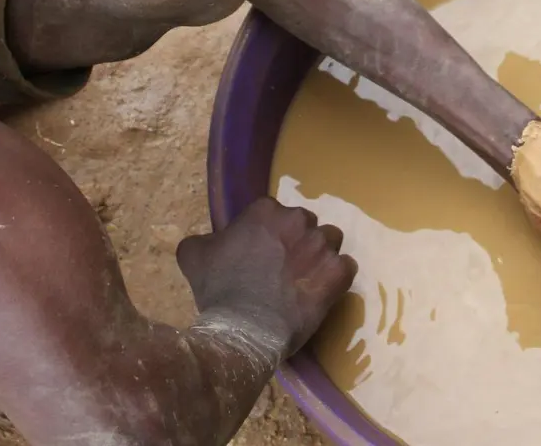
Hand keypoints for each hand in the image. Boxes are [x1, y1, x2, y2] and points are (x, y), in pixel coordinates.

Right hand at [177, 197, 355, 355]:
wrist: (243, 330)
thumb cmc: (218, 291)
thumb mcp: (194, 256)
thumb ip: (205, 239)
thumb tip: (212, 240)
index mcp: (265, 211)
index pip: (275, 213)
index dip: (269, 232)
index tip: (263, 251)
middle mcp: (298, 221)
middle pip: (306, 224)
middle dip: (298, 241)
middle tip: (285, 266)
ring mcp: (321, 246)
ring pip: (330, 242)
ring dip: (320, 256)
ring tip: (306, 279)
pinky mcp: (337, 274)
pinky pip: (346, 267)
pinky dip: (337, 278)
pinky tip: (322, 291)